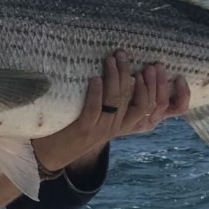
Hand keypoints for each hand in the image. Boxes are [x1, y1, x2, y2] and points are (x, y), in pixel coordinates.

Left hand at [31, 51, 189, 170]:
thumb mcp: (99, 115)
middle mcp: (116, 127)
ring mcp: (101, 129)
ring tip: (112, 59)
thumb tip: (121, 70)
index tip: (153, 66)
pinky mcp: (84, 129)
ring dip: (115, 77)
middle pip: (135, 100)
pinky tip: (96, 78)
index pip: (149, 106)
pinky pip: (95, 108)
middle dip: (133, 74)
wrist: (53, 154)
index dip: (155, 86)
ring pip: (116, 101)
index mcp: (124, 124)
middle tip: (126, 54)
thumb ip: (111, 99)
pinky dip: (96, 92)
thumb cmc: (75, 128)